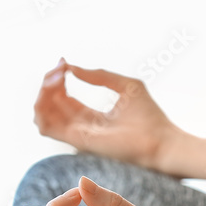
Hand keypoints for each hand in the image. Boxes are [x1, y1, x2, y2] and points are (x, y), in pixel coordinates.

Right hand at [33, 57, 181, 172]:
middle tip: (60, 67)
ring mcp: (79, 136)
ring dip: (43, 93)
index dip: (58, 79)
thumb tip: (72, 68)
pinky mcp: (79, 141)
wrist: (162, 142)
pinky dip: (42, 108)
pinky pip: (47, 127)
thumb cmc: (150, 117)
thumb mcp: (125, 86)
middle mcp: (82, 128)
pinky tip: (54, 89)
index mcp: (93, 117)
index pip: (64, 99)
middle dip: (49, 82)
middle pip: (50, 106)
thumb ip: (99, 76)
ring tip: (56, 77)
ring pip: (44, 116)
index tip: (64, 62)